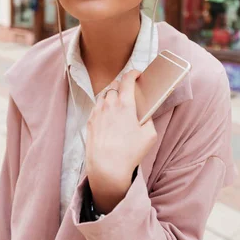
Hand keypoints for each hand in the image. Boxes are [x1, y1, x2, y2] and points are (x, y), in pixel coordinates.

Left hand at [86, 70, 157, 213]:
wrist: (106, 167)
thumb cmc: (129, 153)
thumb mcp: (149, 135)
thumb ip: (149, 119)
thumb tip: (145, 112)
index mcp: (125, 104)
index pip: (127, 79)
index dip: (133, 73)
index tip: (137, 74)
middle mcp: (109, 104)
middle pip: (115, 85)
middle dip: (123, 85)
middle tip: (129, 92)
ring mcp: (97, 111)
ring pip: (104, 95)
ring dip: (112, 95)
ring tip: (118, 104)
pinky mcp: (90, 120)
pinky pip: (97, 106)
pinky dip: (103, 106)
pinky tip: (108, 115)